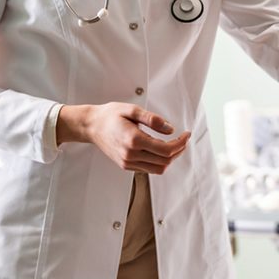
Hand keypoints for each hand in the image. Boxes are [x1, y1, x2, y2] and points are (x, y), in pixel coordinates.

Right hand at [58, 102, 189, 173]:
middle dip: (179, 151)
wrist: (91, 126)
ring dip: (171, 158)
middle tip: (184, 139)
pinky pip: (149, 169)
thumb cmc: (110, 116)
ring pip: (158, 168)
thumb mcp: (132, 110)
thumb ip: (153, 119)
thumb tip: (170, 129)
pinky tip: (161, 149)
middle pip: (165, 161)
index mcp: (134, 140)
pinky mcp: (126, 165)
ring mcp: (128, 162)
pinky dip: (159, 161)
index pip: (166, 149)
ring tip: (175, 145)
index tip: (186, 134)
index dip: (181, 143)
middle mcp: (131, 155)